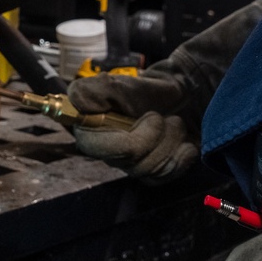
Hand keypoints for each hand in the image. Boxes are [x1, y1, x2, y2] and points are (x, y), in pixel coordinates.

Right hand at [68, 0, 261, 183]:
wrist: (178, 97)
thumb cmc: (145, 90)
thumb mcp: (120, 83)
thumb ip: (95, 90)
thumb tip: (76, 100)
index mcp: (91, 132)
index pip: (104, 149)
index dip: (131, 137)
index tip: (150, 115)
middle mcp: (107, 153)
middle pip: (133, 162)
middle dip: (157, 135)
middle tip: (164, 116)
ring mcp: (130, 167)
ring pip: (152, 170)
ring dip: (172, 141)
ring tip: (175, 123)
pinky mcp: (151, 175)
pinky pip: (166, 177)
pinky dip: (182, 158)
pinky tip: (185, 143)